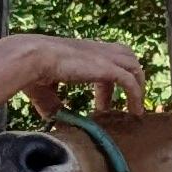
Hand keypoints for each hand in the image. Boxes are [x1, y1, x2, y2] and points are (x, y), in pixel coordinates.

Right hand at [0, 34, 150, 111]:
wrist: (33, 58)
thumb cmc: (33, 73)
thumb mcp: (45, 93)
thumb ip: (53, 105)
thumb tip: (54, 120)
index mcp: (82, 51)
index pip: (107, 59)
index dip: (108, 82)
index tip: (102, 105)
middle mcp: (96, 50)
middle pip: (126, 57)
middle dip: (127, 79)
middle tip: (121, 105)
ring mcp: (103, 57)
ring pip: (133, 66)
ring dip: (138, 86)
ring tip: (135, 109)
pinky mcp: (107, 67)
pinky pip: (130, 81)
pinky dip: (136, 96)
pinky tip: (135, 111)